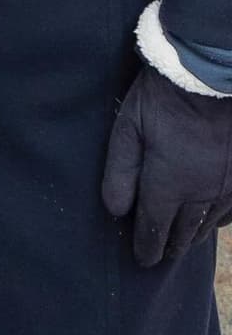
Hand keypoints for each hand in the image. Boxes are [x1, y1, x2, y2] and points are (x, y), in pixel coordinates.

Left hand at [102, 64, 231, 265]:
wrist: (210, 74)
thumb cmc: (164, 95)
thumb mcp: (129, 125)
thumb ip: (120, 171)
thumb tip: (115, 210)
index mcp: (170, 185)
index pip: (155, 229)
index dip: (147, 247)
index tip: (142, 260)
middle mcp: (202, 194)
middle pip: (184, 233)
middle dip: (170, 246)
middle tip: (160, 254)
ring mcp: (227, 188)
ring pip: (208, 225)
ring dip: (193, 236)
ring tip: (182, 241)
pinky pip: (230, 212)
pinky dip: (217, 220)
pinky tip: (211, 220)